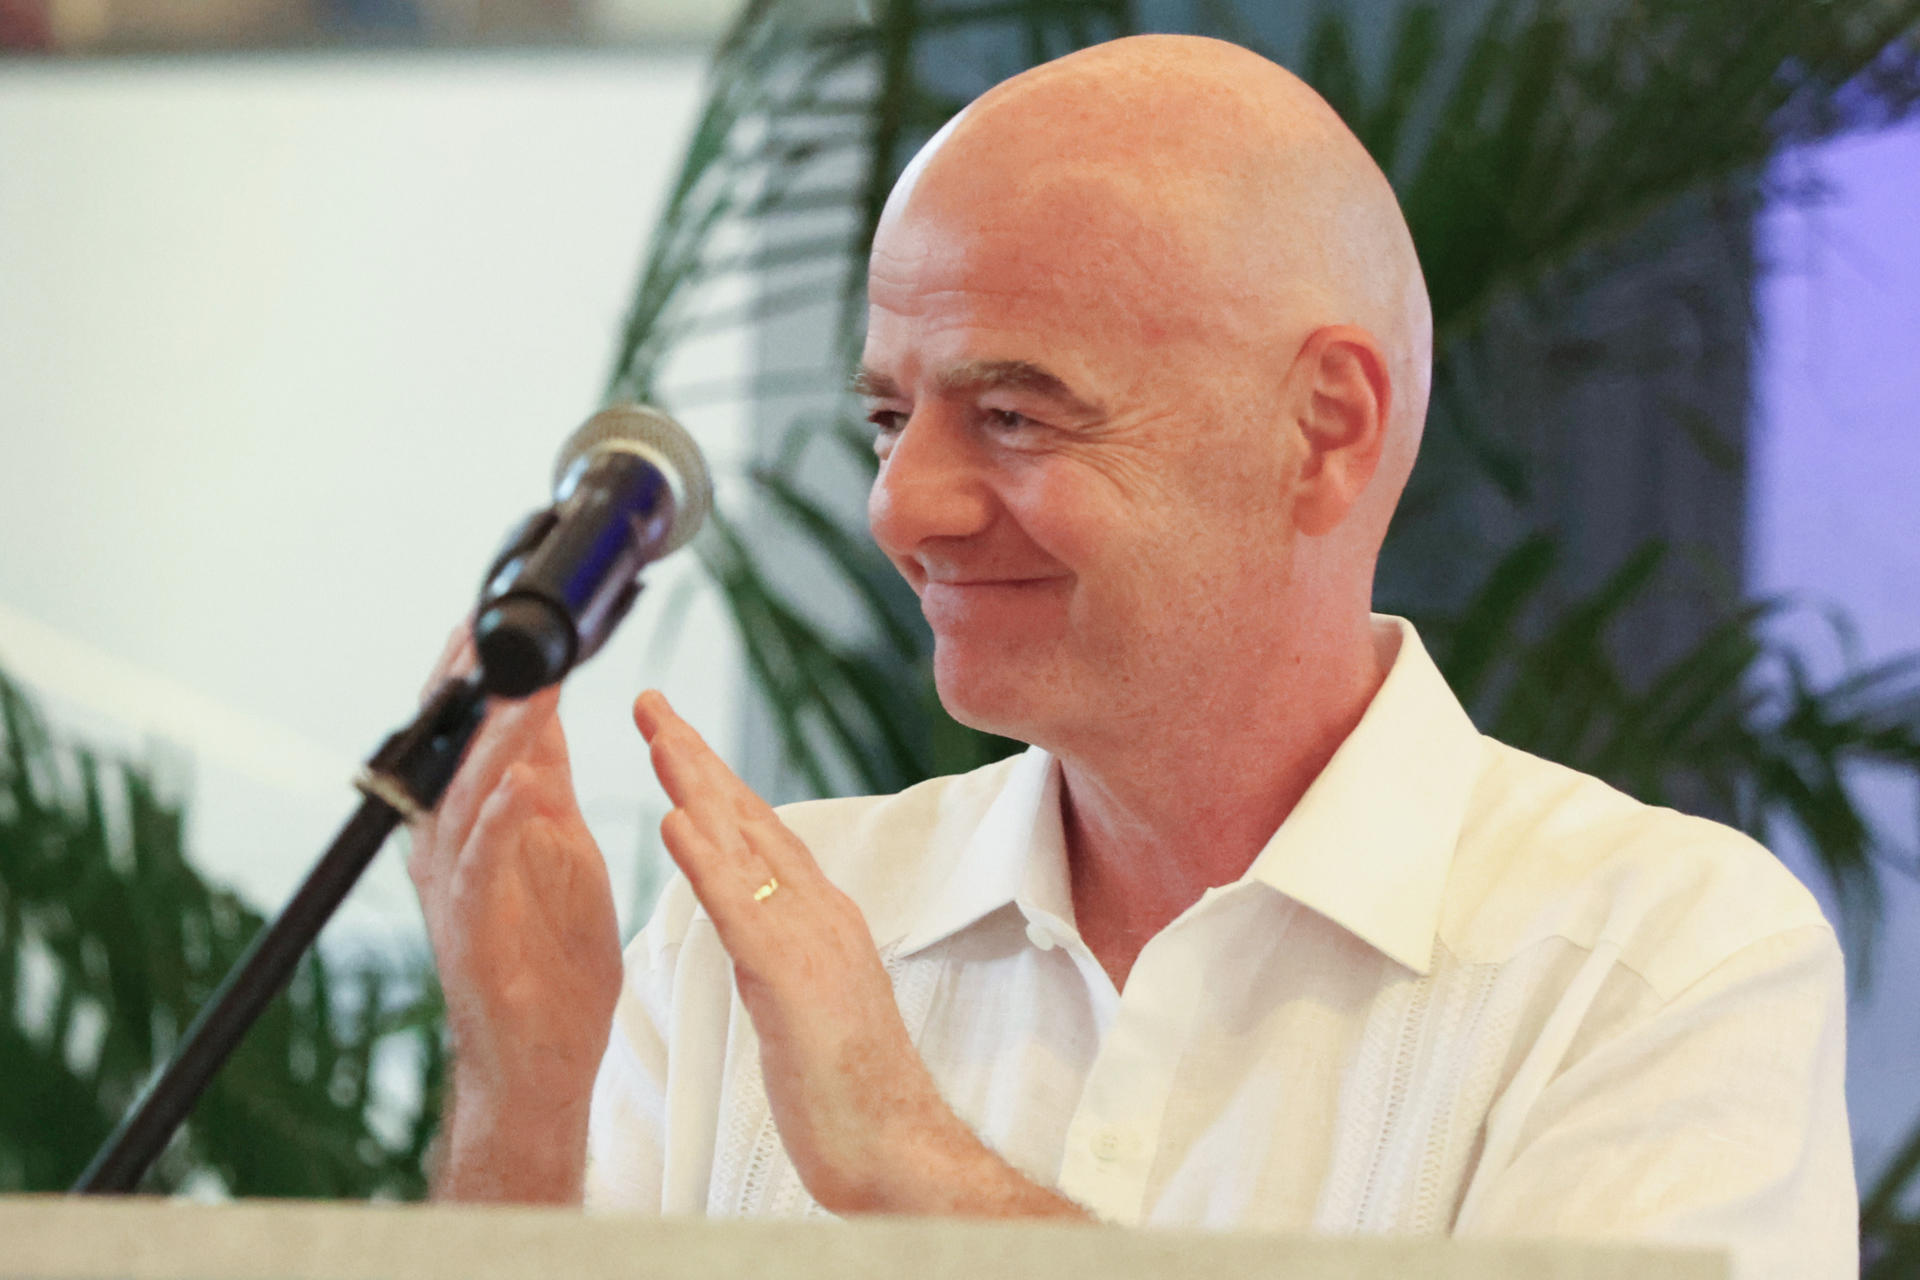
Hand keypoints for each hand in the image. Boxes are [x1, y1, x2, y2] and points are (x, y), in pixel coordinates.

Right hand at [406, 627, 622, 1200]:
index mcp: (475, 825)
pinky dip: (502, 822)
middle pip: (453, 754)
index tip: (485, 618)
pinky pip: (484, 865)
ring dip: (498, 742)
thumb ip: (546, 778)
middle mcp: (453, 848)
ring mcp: (458, 888)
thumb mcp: (559, 846)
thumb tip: (545, 708)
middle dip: (469, 692)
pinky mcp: (474, 929)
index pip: (466, 736)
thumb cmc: (552, 958)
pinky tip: (523, 785)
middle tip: (488, 631)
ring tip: (529, 691)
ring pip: (468, 798)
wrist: (544, 1057)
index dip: (471, 677)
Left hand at [633, 690, 1083, 1218]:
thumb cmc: (847, 1093)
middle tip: (653, 702)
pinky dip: (708, 860)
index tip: (672, 736)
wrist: (897, 1151)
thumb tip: (748, 922)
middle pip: (750, 818)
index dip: (713, 781)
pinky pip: (742, 909)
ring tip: (657, 732)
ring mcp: (811, 942)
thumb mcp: (803, 1005)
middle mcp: (820, 914)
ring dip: (698, 784)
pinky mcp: (794, 981)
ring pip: (746, 846)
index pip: (757, 834)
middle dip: (698, 757)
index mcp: (818, 919)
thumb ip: (778, 953)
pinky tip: (677, 821)